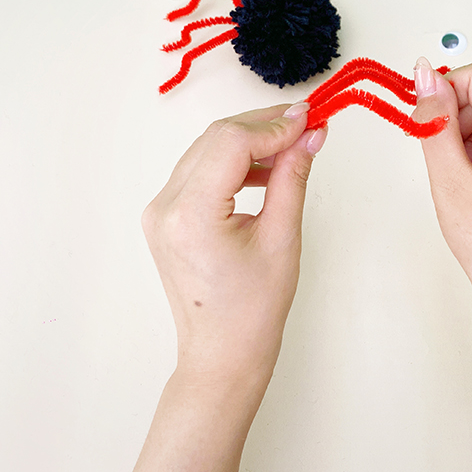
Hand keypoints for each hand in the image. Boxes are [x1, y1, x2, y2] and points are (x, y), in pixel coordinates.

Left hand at [142, 102, 326, 381]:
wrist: (222, 354)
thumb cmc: (254, 309)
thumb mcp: (282, 238)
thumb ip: (293, 177)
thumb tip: (311, 133)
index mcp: (191, 215)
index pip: (232, 143)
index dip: (275, 125)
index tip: (312, 118)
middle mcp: (165, 206)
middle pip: (216, 139)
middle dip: (264, 126)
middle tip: (307, 123)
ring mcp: (159, 211)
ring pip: (206, 150)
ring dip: (249, 141)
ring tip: (292, 146)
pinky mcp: (165, 216)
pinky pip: (199, 171)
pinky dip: (232, 162)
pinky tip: (264, 169)